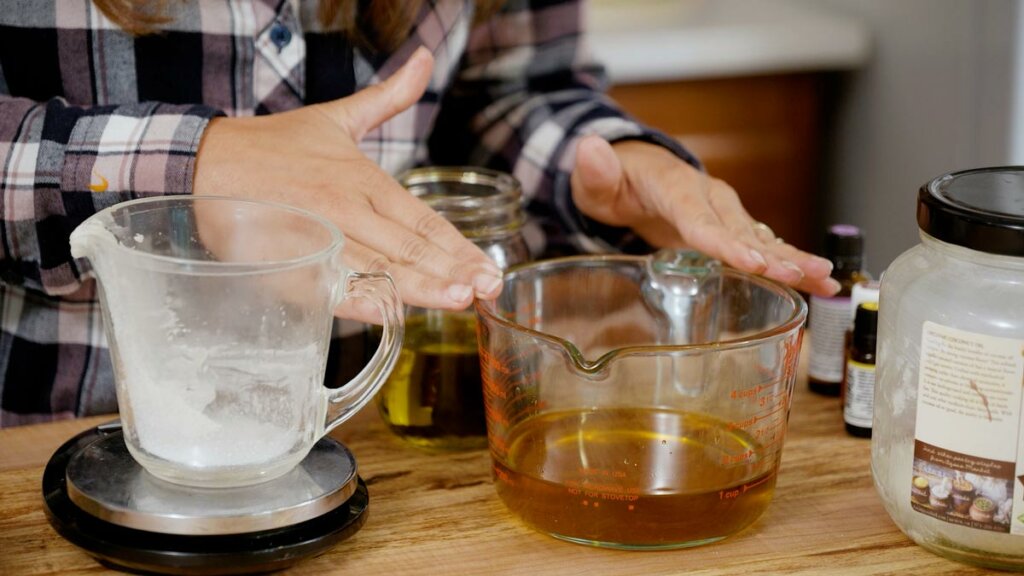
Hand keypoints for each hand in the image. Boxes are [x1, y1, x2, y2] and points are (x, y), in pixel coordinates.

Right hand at [193, 47, 502, 316]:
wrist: (202, 162)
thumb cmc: (274, 146)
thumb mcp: (336, 117)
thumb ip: (388, 97)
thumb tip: (424, 58)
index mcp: (362, 179)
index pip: (423, 221)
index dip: (458, 248)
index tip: (489, 270)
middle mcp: (346, 209)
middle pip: (407, 247)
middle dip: (451, 272)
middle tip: (486, 291)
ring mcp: (318, 238)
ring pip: (375, 269)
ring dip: (418, 288)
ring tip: (457, 302)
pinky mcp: (287, 263)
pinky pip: (326, 286)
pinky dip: (356, 301)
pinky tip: (389, 314)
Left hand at [569, 135, 838, 296]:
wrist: (630, 169)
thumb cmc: (612, 180)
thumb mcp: (594, 178)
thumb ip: (594, 171)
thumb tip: (589, 150)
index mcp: (676, 188)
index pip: (701, 219)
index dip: (726, 241)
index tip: (751, 260)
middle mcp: (709, 197)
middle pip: (743, 231)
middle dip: (776, 256)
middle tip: (807, 275)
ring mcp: (724, 212)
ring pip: (762, 239)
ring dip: (795, 261)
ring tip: (827, 282)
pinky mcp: (730, 227)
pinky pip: (762, 246)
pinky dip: (789, 263)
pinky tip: (817, 283)